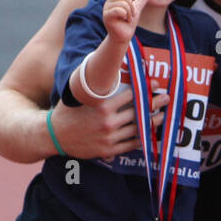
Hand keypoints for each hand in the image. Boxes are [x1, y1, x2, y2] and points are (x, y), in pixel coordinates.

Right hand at [50, 89, 169, 157]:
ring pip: (138, 129)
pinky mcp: (108, 150)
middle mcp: (107, 122)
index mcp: (101, 105)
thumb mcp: (81, 95)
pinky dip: (143, 138)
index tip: (155, 84)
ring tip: (163, 115)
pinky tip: (151, 133)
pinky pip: (131, 144)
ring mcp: (109, 137)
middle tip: (166, 98)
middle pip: (138, 112)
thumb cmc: (69, 110)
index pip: (130, 95)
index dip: (145, 89)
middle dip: (154, 104)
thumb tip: (114, 71)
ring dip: (153, 121)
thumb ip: (98, 87)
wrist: (53, 135)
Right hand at [101, 0, 155, 44]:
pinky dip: (125, 16)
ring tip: (126, 19)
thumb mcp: (137, 7)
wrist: (124, 36)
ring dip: (129, 13)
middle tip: (129, 16)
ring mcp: (106, 9)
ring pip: (123, 4)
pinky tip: (123, 21)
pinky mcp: (107, 16)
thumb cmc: (128, 22)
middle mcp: (109, 2)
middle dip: (131, 7)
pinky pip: (119, 10)